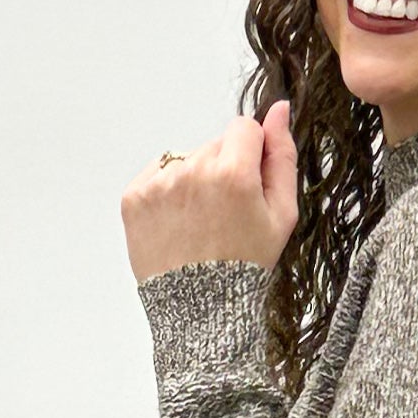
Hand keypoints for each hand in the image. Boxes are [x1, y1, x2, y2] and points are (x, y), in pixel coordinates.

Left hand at [124, 105, 298, 281]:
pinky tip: (179, 222)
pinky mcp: (135, 197)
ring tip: (200, 222)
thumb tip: (278, 110)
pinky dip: (167, 193)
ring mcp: (160, 184)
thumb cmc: (246, 264)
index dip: (250, 156)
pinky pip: (157, 174)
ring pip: (186, 159)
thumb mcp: (281, 214)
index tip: (247, 186)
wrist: (201, 308)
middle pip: (213, 145)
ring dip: (194, 180)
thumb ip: (282, 156)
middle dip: (222, 169)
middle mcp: (193, 171)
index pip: (244, 127)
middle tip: (225, 214)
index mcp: (233, 173)